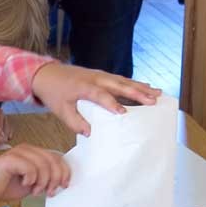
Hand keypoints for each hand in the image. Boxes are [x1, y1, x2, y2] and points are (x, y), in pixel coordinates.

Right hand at [0, 143, 69, 201]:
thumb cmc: (6, 186)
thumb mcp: (33, 184)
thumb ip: (46, 179)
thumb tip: (61, 182)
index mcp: (35, 153)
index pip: (57, 157)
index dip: (64, 172)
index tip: (63, 185)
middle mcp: (28, 149)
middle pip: (53, 160)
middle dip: (55, 178)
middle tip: (49, 191)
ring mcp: (19, 152)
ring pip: (43, 164)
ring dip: (42, 182)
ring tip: (35, 190)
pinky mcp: (11, 158)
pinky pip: (30, 168)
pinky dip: (31, 179)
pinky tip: (25, 184)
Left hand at [31, 62, 159, 136]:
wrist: (48, 73)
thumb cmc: (54, 93)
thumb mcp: (61, 110)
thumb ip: (75, 122)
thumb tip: (90, 133)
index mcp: (84, 86)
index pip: (100, 95)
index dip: (112, 103)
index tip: (123, 113)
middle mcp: (95, 78)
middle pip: (119, 85)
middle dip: (137, 92)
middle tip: (153, 100)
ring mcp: (101, 75)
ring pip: (124, 81)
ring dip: (141, 87)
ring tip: (157, 94)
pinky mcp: (103, 75)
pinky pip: (121, 79)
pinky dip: (135, 83)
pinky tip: (148, 87)